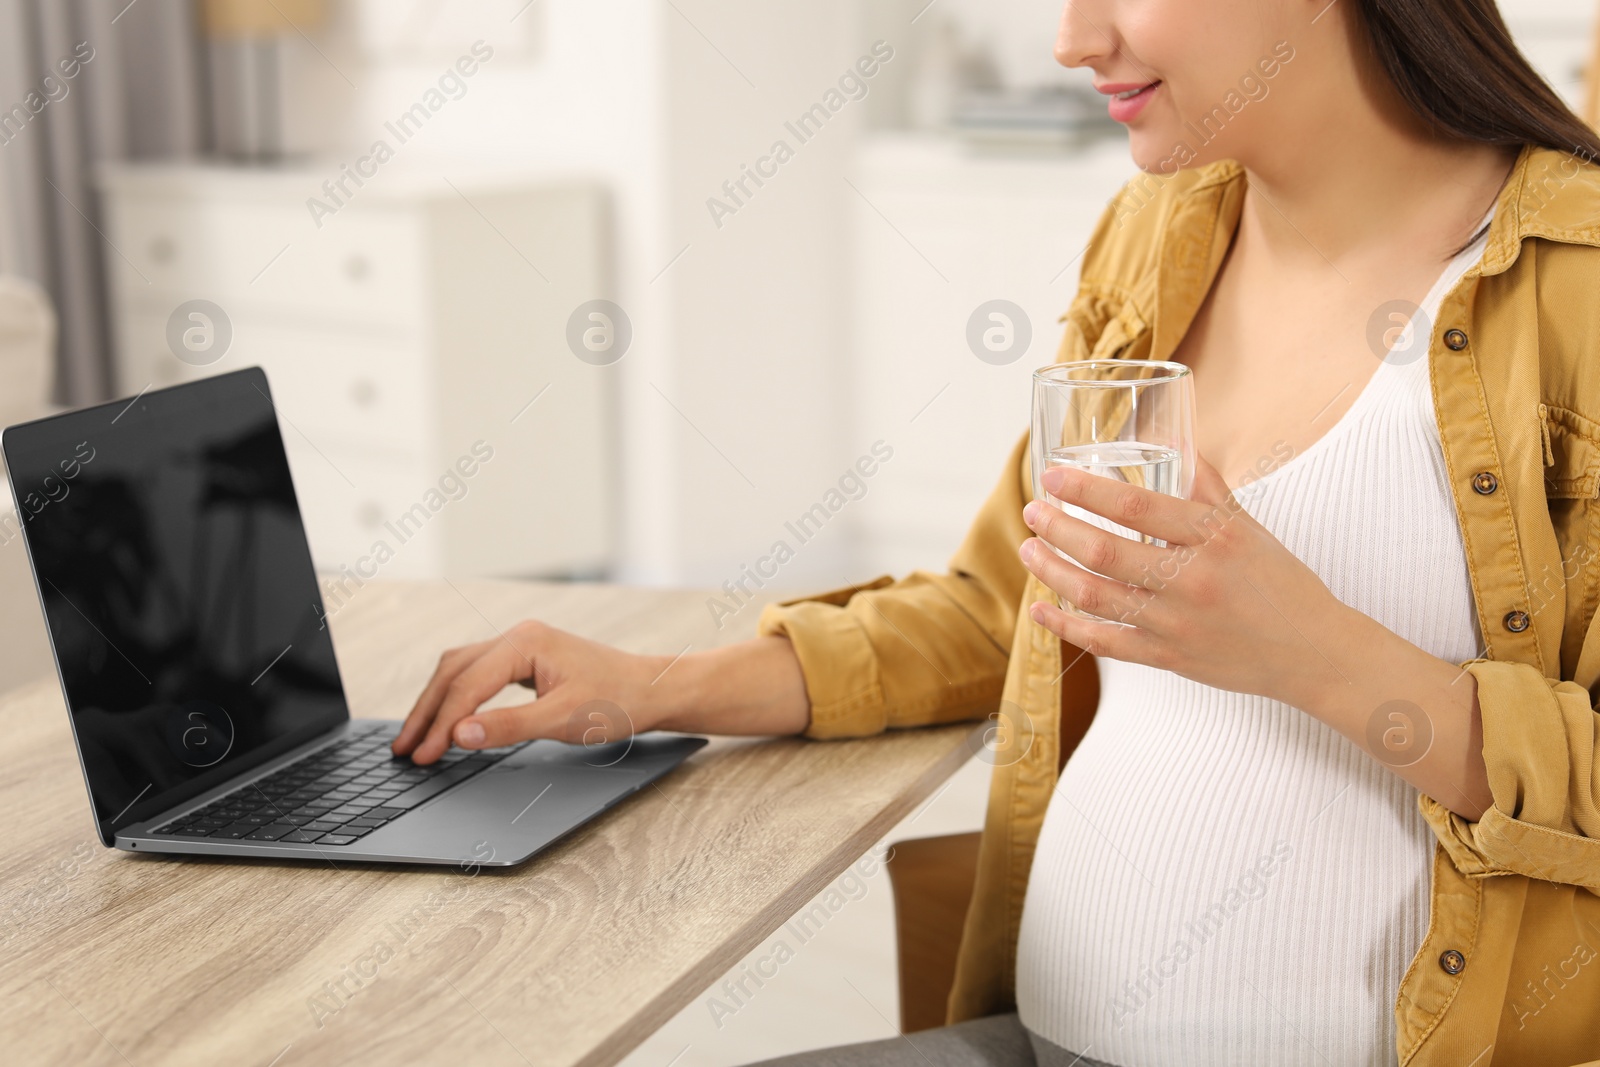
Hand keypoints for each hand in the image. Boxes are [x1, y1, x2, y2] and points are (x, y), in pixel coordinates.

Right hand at [392, 621, 665, 764]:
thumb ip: (508, 727)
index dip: (441, 723)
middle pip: (454, 671)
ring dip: (437, 702)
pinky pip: (477, 673)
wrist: (651, 690)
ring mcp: (521, 644)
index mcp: (525, 642)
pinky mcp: (525, 658)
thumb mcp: (562, 721)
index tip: (423, 755)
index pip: (468, 686)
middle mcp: (518, 636)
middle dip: (427, 711)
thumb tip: (459, 735)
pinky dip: (456, 696)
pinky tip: (447, 717)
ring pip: (461, 668)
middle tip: (405, 749)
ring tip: (416, 736)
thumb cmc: (617, 701)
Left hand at [1018, 456, 1355, 708]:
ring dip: (1053, 570)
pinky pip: (1106, 642)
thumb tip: (1174, 439)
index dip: (1085, 489)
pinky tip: (1041, 608)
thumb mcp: (1247, 526)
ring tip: (1030, 549)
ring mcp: (1177, 623)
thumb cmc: (1282, 584)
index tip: (1053, 477)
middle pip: (1105, 552)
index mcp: (1213, 537)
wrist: (1314, 652)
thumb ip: (1205, 486)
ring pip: (1096, 596)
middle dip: (1057, 528)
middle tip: (1034, 511)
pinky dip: (1066, 625)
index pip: (1134, 508)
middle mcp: (1192, 580)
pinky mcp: (1169, 658)